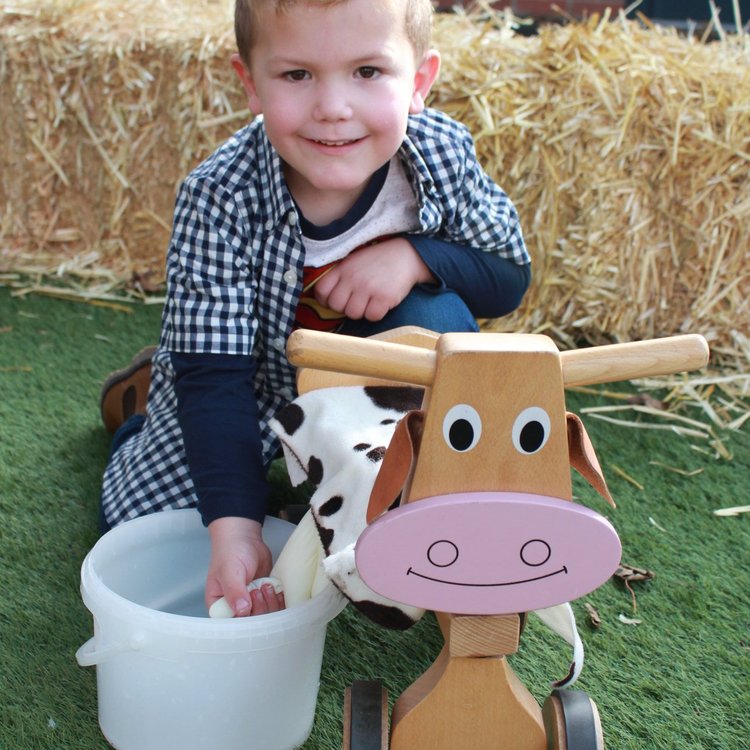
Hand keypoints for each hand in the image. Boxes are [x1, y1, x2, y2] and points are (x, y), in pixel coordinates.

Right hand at [205, 517, 285, 616]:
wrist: (244, 537)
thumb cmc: (230, 552)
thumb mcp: (229, 572)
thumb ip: (235, 592)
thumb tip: (243, 611)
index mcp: (220, 606)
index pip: (232, 625)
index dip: (244, 620)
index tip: (250, 604)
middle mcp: (235, 607)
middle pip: (252, 623)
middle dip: (259, 608)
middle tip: (258, 589)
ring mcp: (251, 602)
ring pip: (266, 616)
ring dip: (270, 604)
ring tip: (265, 585)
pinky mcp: (265, 595)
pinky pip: (275, 606)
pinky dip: (279, 600)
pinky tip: (276, 589)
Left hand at [314, 238, 435, 321]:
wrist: (406, 255)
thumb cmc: (377, 261)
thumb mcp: (353, 261)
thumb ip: (339, 276)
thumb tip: (326, 299)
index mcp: (343, 268)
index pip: (321, 291)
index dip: (326, 300)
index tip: (338, 300)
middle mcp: (353, 278)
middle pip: (336, 306)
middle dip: (344, 308)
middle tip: (357, 301)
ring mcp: (368, 287)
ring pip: (353, 314)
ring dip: (361, 312)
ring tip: (370, 301)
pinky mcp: (384, 297)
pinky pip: (372, 316)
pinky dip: (376, 314)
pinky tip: (381, 303)